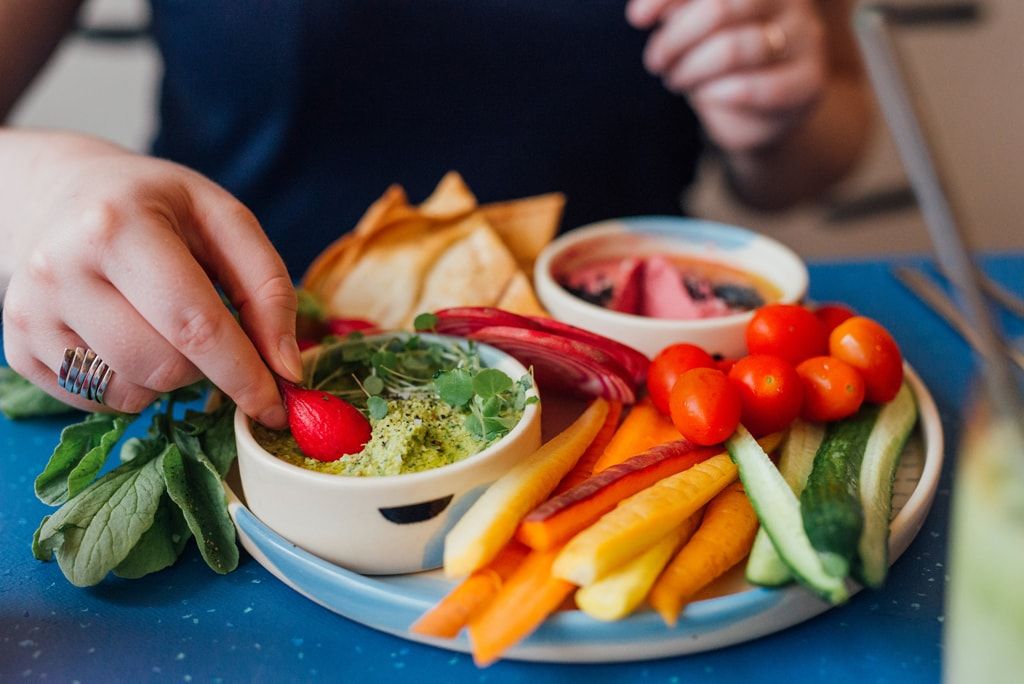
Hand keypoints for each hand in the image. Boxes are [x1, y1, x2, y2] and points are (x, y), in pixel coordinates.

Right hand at [1, 134, 301, 425]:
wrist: (63, 196)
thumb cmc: (157, 208)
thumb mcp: (224, 221)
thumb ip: (268, 290)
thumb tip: (286, 368)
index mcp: (118, 226)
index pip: (195, 326)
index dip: (245, 375)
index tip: (277, 406)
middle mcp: (61, 268)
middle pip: (165, 367)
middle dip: (206, 368)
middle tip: (207, 331)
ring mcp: (30, 312)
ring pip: (131, 392)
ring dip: (168, 377)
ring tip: (160, 326)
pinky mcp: (18, 348)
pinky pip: (98, 401)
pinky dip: (131, 385)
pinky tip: (127, 338)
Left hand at [627, 0, 826, 152]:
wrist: (759, 116)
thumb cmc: (719, 64)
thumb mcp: (694, 31)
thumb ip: (678, 11)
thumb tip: (640, 11)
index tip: (637, 19)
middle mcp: (789, 1)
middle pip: (720, 8)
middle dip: (676, 37)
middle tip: (656, 61)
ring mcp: (805, 39)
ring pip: (735, 48)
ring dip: (692, 69)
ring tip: (677, 80)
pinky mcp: (809, 83)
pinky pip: (757, 88)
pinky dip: (721, 94)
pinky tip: (709, 96)